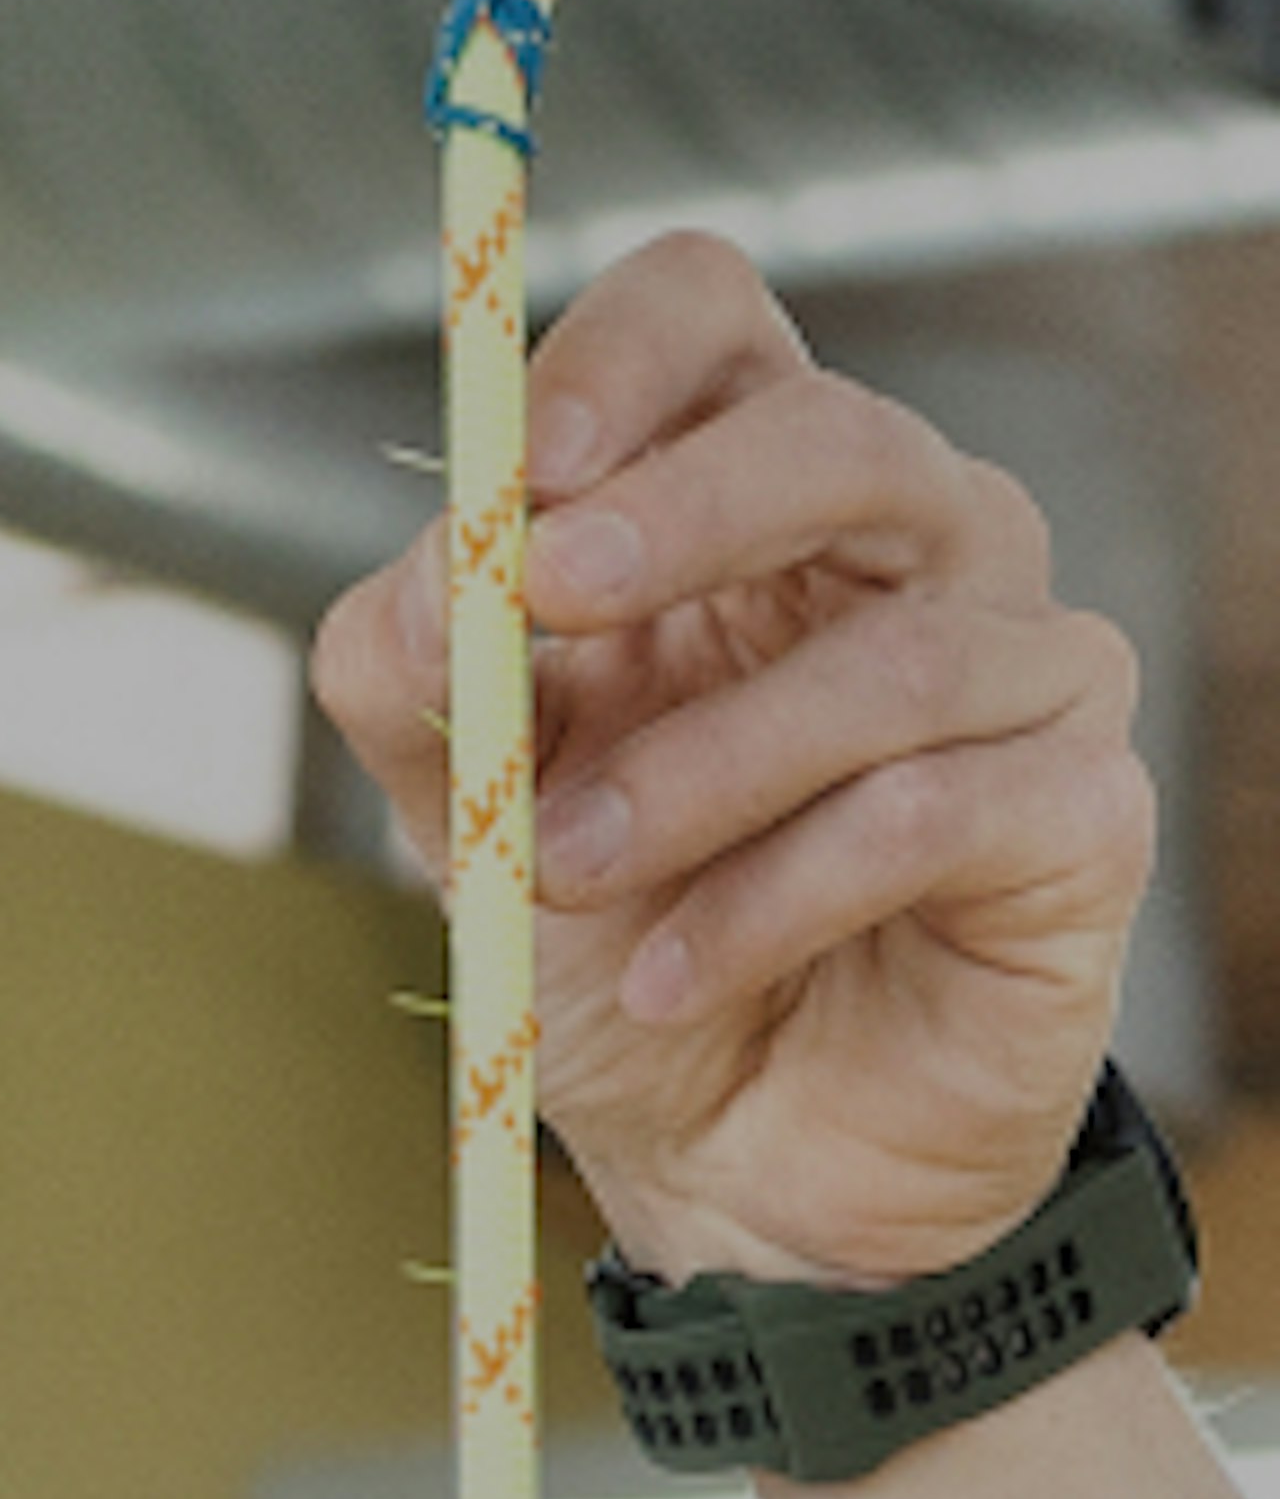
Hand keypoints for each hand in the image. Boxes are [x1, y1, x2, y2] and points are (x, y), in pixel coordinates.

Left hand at [313, 231, 1153, 1289]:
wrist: (737, 1176)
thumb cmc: (624, 959)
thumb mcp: (469, 818)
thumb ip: (420, 687)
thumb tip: (424, 587)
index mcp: (749, 506)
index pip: (716, 322)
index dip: (621, 361)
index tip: (513, 471)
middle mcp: (915, 549)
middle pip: (838, 436)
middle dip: (677, 512)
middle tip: (547, 597)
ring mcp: (1023, 670)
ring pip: (891, 655)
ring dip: (700, 769)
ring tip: (566, 876)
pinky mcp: (1079, 813)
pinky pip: (937, 813)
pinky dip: (777, 897)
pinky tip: (674, 978)